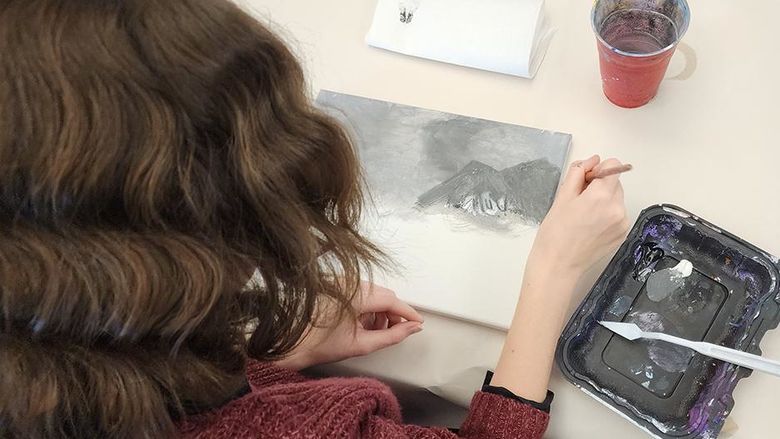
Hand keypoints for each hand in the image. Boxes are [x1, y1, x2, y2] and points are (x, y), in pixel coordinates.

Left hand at [276, 283, 423, 369]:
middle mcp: (349, 283)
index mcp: (355, 295)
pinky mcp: (336, 284)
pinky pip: (361, 291)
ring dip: (381, 310)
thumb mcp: (362, 344)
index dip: (407, 312)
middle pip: (384, 294)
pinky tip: (362, 322)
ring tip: (374, 330)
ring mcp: (341, 281)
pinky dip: (368, 306)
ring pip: (374, 292)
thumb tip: (412, 329)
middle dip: (394, 312)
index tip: (418, 322)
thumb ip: (392, 336)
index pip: (391, 299)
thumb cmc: (320, 345)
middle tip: (397, 331)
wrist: (293, 342)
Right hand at [532, 155, 629, 274]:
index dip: (598, 170)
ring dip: (603, 200)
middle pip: (615, 183)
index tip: (585, 181)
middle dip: (600, 186)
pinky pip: (617, 214)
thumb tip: (592, 161)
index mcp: (601, 196)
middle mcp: (617, 208)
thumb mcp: (562, 197)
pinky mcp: (622, 234)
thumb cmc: (555, 233)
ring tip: (583, 216)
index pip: (613, 166)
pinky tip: (590, 225)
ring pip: (616, 198)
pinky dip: (606, 214)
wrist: (558, 265)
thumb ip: (578, 173)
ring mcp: (622, 223)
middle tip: (579, 200)